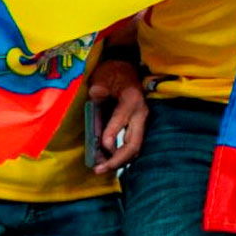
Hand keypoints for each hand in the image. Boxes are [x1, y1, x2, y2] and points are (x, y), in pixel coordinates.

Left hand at [86, 59, 145, 174]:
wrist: (126, 66)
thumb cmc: (112, 72)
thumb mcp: (101, 79)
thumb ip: (98, 94)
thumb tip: (94, 108)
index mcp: (131, 100)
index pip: (121, 122)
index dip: (110, 136)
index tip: (99, 147)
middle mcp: (141, 113)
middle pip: (134, 144)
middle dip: (116, 160)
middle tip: (98, 169)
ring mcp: (142, 121)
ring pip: (135, 148)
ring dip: (119, 161)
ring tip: (100, 168)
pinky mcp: (138, 126)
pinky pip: (132, 145)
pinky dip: (121, 156)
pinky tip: (107, 161)